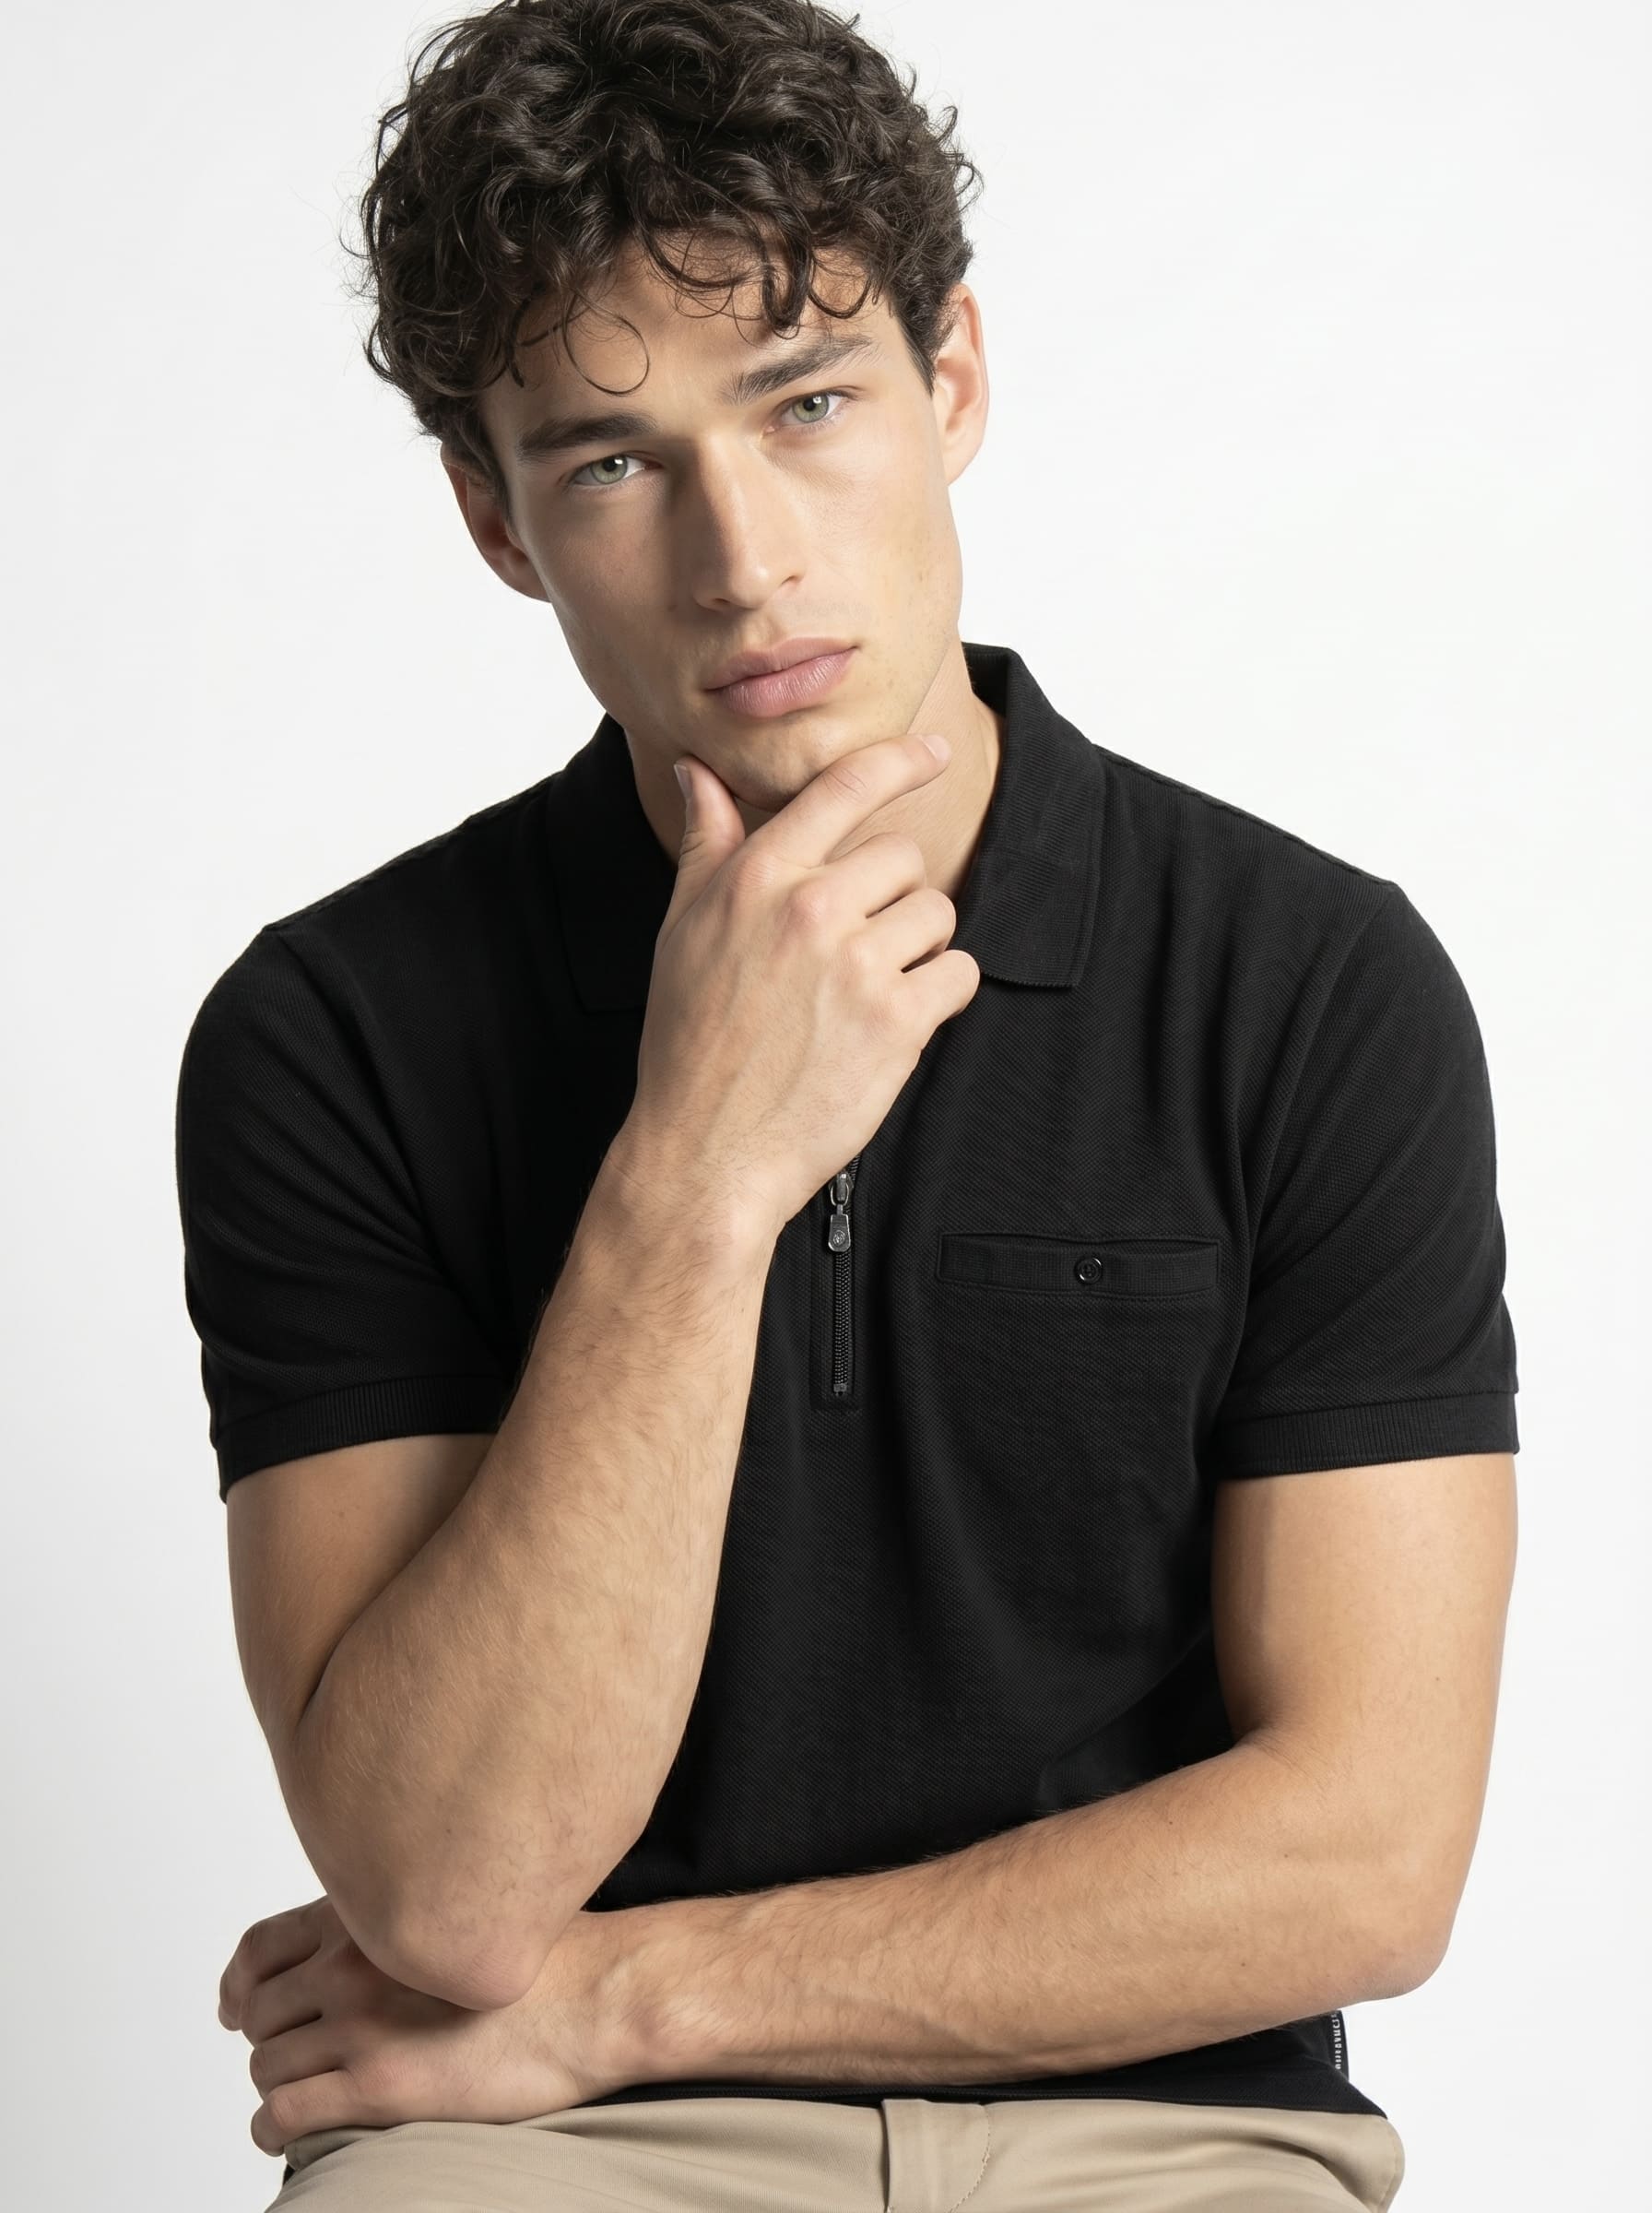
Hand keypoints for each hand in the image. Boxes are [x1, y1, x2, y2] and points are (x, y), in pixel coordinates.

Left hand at [218, 1895, 642, 2157]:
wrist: (592, 1997)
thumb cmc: (549, 1957)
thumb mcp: (459, 1910)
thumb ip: (402, 1922)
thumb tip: (364, 1945)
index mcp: (370, 1916)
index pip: (261, 1946)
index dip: (240, 1982)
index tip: (237, 2004)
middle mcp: (353, 1963)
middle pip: (259, 2010)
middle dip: (265, 2037)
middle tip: (285, 2055)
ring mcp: (362, 2025)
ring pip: (267, 2064)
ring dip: (275, 2082)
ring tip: (299, 2093)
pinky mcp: (378, 2085)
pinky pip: (286, 2114)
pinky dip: (272, 2127)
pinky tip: (286, 2131)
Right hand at [627, 730, 979, 1242]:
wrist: (705, 1149)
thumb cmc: (689, 1041)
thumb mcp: (682, 929)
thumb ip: (708, 844)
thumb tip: (700, 772)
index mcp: (758, 875)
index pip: (846, 787)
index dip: (901, 759)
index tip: (934, 751)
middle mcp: (810, 907)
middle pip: (902, 857)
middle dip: (891, 900)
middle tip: (850, 955)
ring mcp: (857, 964)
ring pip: (936, 916)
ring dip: (916, 951)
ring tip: (863, 996)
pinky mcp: (898, 1021)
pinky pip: (959, 975)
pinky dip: (939, 997)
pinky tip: (891, 1025)